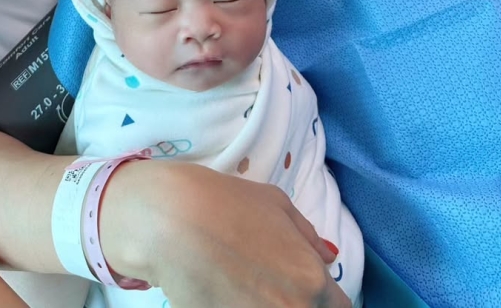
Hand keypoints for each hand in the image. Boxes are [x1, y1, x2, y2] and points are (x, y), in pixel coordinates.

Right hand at [99, 160, 350, 307]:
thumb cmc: (225, 203)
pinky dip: (239, 307)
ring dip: (269, 304)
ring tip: (248, 288)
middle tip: (269, 282)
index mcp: (313, 282)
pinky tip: (228, 294)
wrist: (170, 220)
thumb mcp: (275, 204)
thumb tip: (330, 256)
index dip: (325, 299)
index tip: (307, 289)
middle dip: (298, 300)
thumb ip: (307, 235)